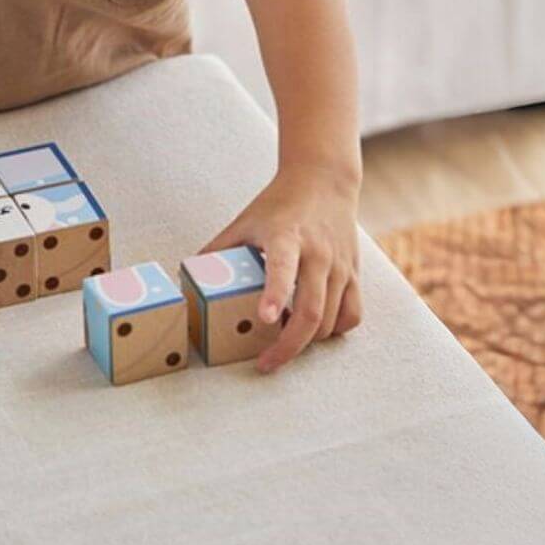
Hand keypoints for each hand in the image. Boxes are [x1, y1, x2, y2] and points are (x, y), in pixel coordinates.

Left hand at [199, 161, 363, 372]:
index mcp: (286, 237)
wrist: (323, 180)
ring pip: (331, 320)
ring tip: (283, 341)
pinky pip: (351, 315)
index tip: (265, 319)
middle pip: (311, 310)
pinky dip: (333, 331)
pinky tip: (314, 329)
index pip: (282, 268)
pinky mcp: (354, 274)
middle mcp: (317, 254)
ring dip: (307, 341)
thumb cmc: (279, 204)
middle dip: (288, 345)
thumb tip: (189, 277)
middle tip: (265, 363)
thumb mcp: (244, 221)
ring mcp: (340, 266)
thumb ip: (219, 250)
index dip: (274, 295)